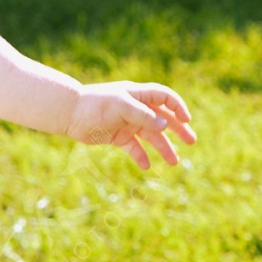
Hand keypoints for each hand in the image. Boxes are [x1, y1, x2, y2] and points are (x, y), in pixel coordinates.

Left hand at [63, 81, 197, 169]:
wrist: (70, 113)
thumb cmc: (96, 104)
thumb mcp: (122, 106)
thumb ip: (144, 116)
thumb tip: (165, 125)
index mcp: (139, 95)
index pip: (165, 98)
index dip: (178, 107)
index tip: (186, 120)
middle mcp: (136, 109)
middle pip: (163, 118)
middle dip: (178, 129)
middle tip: (191, 141)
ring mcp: (128, 123)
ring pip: (151, 136)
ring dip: (164, 147)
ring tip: (174, 162)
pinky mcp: (118, 136)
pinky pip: (134, 147)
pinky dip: (141, 156)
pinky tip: (147, 166)